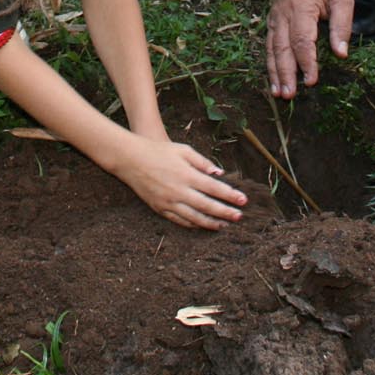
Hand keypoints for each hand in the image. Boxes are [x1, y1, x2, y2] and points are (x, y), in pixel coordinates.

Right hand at [112, 134, 247, 230]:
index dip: (230, 195)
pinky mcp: (159, 208)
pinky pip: (179, 220)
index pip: (214, 188)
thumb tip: (219, 173)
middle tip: (239, 216)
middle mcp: (179, 191)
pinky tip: (202, 224)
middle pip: (207, 206)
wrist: (130, 159)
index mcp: (187, 175)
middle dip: (225, 212)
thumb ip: (202, 162)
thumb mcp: (182, 150)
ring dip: (211, 222)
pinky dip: (193, 224)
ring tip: (224, 224)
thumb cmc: (158, 151)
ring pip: (194, 217)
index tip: (243, 200)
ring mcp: (168, 202)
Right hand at [265, 0, 353, 98]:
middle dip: (286, 73)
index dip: (307, 62)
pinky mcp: (272, 23)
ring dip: (275, 73)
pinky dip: (270, 65)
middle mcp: (283, 14)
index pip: (302, 39)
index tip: (312, 81)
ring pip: (272, 50)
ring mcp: (274, 19)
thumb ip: (342, 26)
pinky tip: (274, 81)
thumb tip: (341, 54)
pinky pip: (269, 47)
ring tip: (280, 94)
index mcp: (301, 6)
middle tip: (290, 95)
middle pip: (282, 48)